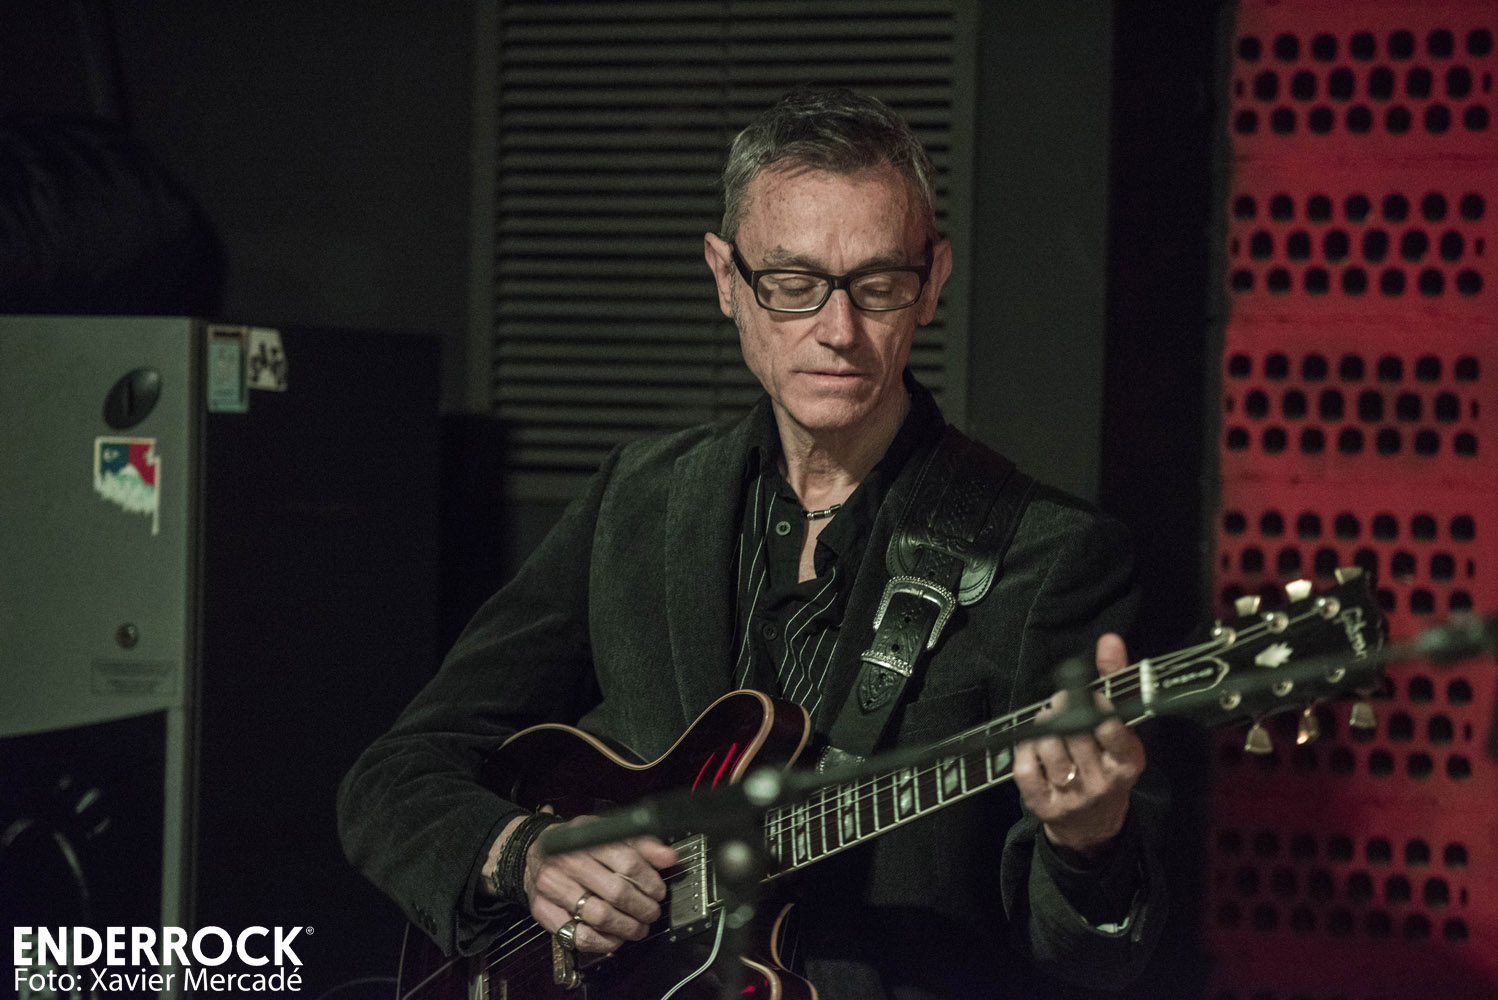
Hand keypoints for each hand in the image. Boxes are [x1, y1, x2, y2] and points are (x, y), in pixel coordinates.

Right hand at [521, 815, 676, 953]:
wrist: (534, 854)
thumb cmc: (576, 845)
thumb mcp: (606, 833)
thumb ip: (640, 844)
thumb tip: (668, 857)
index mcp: (587, 839)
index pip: (628, 862)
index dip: (650, 881)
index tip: (659, 891)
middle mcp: (568, 862)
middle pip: (617, 892)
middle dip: (643, 908)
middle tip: (652, 912)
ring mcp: (552, 887)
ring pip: (600, 916)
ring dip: (627, 928)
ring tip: (639, 928)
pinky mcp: (543, 910)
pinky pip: (579, 936)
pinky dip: (604, 942)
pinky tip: (616, 938)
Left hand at [1012, 633, 1143, 857]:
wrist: (1094, 826)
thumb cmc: (1108, 766)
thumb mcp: (1121, 731)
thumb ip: (1115, 682)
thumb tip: (1109, 640)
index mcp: (1127, 764)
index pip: (1113, 733)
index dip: (1098, 709)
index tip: (1091, 694)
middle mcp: (1102, 783)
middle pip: (1075, 735)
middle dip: (1064, 708)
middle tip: (1061, 700)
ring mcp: (1072, 797)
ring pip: (1048, 748)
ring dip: (1043, 726)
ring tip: (1048, 720)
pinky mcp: (1044, 806)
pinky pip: (1026, 768)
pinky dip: (1025, 750)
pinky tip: (1033, 745)